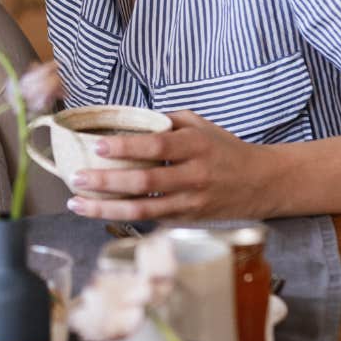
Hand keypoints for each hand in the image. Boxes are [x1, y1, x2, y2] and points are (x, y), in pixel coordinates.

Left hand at [64, 111, 280, 220]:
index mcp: (196, 146)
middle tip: (76, 178)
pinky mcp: (190, 221)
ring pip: (144, 209)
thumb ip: (165, 122)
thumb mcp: (200, 125)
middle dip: (106, 181)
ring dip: (107, 208)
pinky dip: (125, 218)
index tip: (98, 146)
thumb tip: (126, 119)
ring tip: (78, 204)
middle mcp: (195, 175)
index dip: (126, 147)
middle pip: (145, 181)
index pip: (157, 146)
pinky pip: (153, 220)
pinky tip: (101, 213)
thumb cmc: (225, 149)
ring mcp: (192, 202)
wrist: (263, 182)